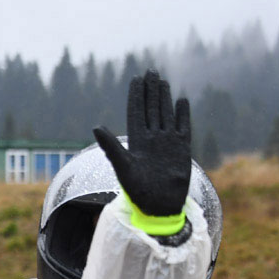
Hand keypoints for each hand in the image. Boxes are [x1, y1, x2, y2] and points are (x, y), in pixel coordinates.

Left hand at [93, 69, 191, 219]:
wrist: (160, 207)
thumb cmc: (138, 192)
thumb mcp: (123, 168)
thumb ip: (111, 147)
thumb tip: (96, 126)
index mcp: (137, 142)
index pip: (136, 112)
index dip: (136, 96)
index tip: (136, 79)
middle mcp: (152, 139)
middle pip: (151, 109)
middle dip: (150, 91)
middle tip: (150, 71)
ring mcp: (167, 143)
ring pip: (165, 115)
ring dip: (164, 98)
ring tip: (162, 81)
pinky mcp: (182, 149)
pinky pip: (183, 127)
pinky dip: (182, 114)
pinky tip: (181, 100)